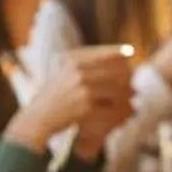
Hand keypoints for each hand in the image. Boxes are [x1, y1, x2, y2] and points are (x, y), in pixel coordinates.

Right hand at [9, 45, 132, 154]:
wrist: (37, 119)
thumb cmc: (53, 97)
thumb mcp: (64, 73)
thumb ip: (87, 65)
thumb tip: (123, 59)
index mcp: (72, 60)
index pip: (104, 52)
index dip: (119, 52)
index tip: (131, 52)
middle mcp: (78, 70)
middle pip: (115, 71)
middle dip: (128, 82)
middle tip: (134, 91)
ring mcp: (83, 87)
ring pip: (117, 91)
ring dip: (127, 99)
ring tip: (132, 106)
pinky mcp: (86, 106)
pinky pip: (112, 108)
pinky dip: (121, 114)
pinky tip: (124, 116)